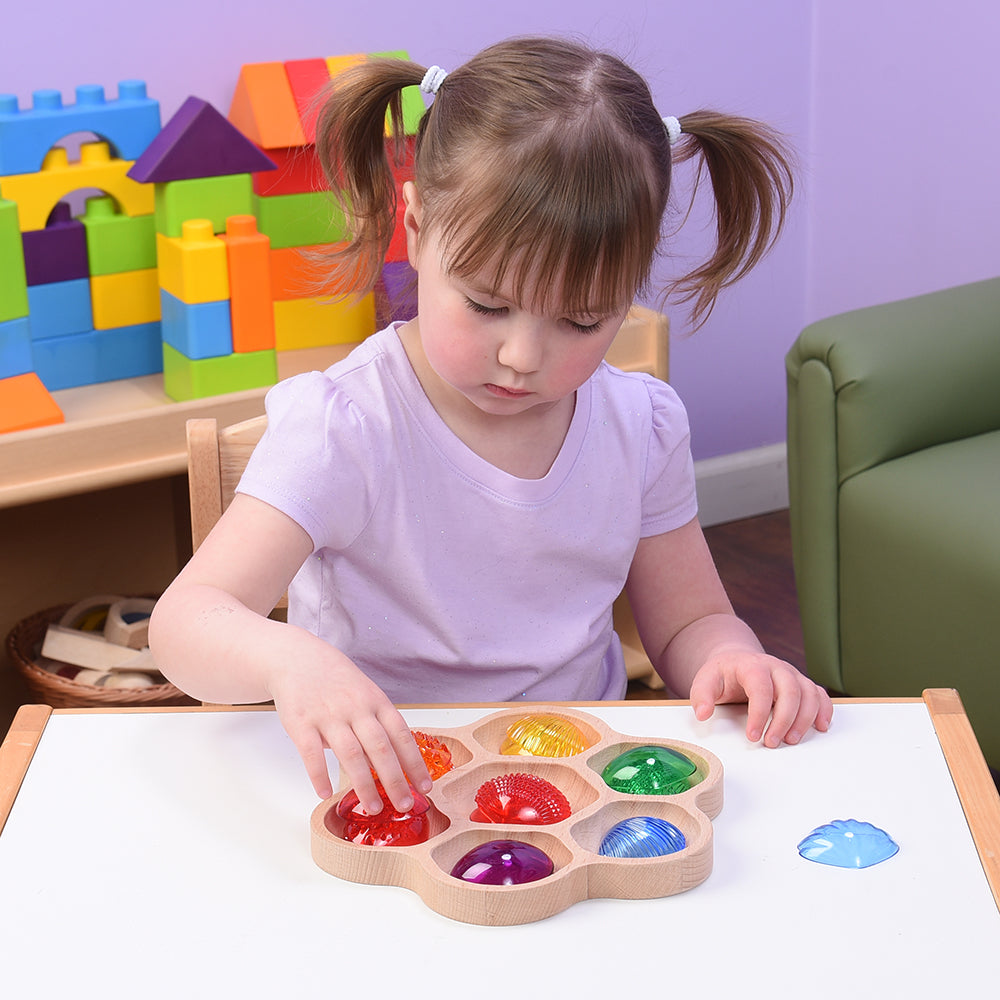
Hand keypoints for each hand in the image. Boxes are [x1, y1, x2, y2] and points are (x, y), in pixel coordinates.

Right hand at [265, 645, 432, 812]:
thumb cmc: (336, 680)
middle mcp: (356, 708)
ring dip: (364, 784)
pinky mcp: (301, 723)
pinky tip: (325, 793)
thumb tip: (388, 761)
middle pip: (380, 748)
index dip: (414, 762)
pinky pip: (311, 753)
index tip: (424, 787)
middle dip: (395, 779)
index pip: (401, 735)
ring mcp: (328, 715)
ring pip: (351, 754)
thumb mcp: (365, 693)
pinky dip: (319, 775)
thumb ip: (376, 724)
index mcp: (375, 701)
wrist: (296, 657)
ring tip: (373, 807)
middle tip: (404, 806)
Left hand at [689, 649, 832, 746]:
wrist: (736, 660)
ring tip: (791, 740)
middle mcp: (775, 667)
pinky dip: (824, 710)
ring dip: (804, 719)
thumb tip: (703, 713)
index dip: (759, 713)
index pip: (760, 687)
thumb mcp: (705, 680)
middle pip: (790, 690)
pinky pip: (819, 694)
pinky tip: (821, 727)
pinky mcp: (801, 683)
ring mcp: (791, 674)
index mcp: (751, 665)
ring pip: (808, 693)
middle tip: (772, 743)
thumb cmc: (722, 674)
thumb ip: (702, 695)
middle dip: (783, 720)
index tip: (752, 736)